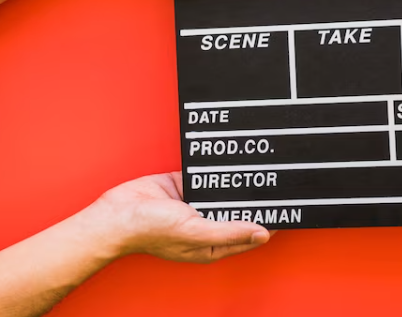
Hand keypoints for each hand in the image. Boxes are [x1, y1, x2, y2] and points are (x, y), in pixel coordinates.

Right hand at [92, 172, 271, 262]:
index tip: (285, 208)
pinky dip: (213, 167)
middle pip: (236, 208)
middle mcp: (205, 223)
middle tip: (274, 179)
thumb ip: (229, 231)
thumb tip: (261, 233)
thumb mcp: (195, 232)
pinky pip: (204, 174)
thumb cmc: (150, 231)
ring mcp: (194, 203)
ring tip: (255, 165)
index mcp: (210, 243)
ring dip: (233, 179)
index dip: (266, 221)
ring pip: (222, 189)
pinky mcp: (183, 184)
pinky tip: (227, 157)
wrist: (117, 212)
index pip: (247, 233)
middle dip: (251, 197)